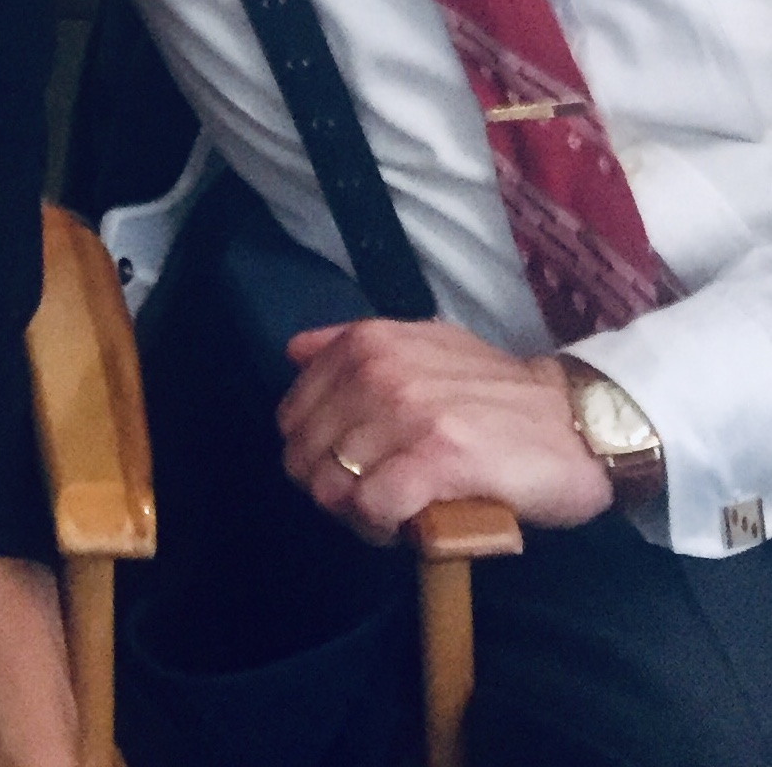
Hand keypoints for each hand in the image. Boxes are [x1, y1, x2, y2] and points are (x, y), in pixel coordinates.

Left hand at [277, 318, 609, 544]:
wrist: (580, 422)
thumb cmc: (497, 395)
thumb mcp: (424, 347)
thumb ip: (355, 347)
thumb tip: (293, 352)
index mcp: (367, 344)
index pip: (292, 417)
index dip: (315, 455)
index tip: (352, 471)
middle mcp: (378, 370)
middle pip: (304, 458)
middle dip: (332, 492)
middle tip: (375, 503)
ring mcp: (406, 413)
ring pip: (331, 487)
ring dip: (358, 516)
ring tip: (396, 517)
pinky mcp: (436, 459)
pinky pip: (371, 506)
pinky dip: (383, 528)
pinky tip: (411, 527)